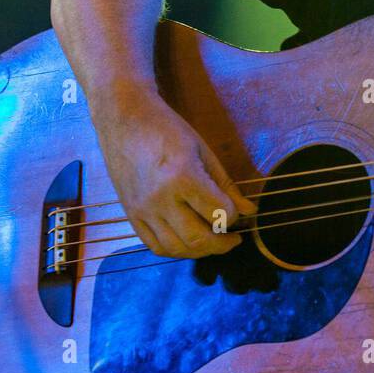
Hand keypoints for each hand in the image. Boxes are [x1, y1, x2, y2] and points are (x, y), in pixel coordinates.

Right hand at [91, 83, 256, 258]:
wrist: (124, 120)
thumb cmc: (168, 130)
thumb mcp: (204, 151)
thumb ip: (226, 185)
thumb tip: (249, 211)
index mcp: (183, 177)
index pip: (219, 213)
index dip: (233, 216)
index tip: (236, 211)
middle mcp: (160, 198)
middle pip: (197, 239)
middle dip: (222, 244)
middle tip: (233, 239)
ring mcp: (142, 210)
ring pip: (176, 248)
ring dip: (200, 251)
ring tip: (213, 241)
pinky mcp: (131, 215)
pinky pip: (155, 246)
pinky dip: (175, 250)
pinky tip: (188, 241)